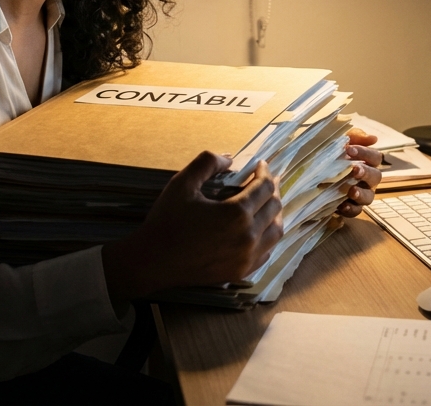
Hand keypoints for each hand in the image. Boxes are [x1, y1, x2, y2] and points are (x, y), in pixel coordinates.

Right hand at [102, 152, 281, 305]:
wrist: (154, 261)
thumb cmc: (167, 221)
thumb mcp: (182, 183)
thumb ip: (207, 163)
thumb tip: (229, 158)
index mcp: (237, 213)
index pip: (264, 187)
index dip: (265, 172)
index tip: (260, 165)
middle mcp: (248, 236)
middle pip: (274, 208)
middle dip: (271, 190)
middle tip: (264, 181)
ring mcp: (247, 258)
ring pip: (276, 232)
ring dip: (275, 214)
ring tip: (266, 203)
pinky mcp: (241, 272)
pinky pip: (267, 252)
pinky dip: (268, 237)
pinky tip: (259, 230)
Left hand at [338, 128, 381, 217]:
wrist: (307, 172)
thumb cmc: (329, 153)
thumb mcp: (338, 140)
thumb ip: (354, 136)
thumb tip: (373, 139)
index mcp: (367, 162)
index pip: (375, 157)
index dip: (365, 153)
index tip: (349, 150)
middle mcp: (367, 179)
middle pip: (376, 177)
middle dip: (366, 173)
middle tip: (354, 169)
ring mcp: (360, 194)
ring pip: (369, 197)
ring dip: (362, 193)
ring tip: (352, 191)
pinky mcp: (350, 207)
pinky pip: (356, 211)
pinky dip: (351, 209)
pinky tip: (342, 205)